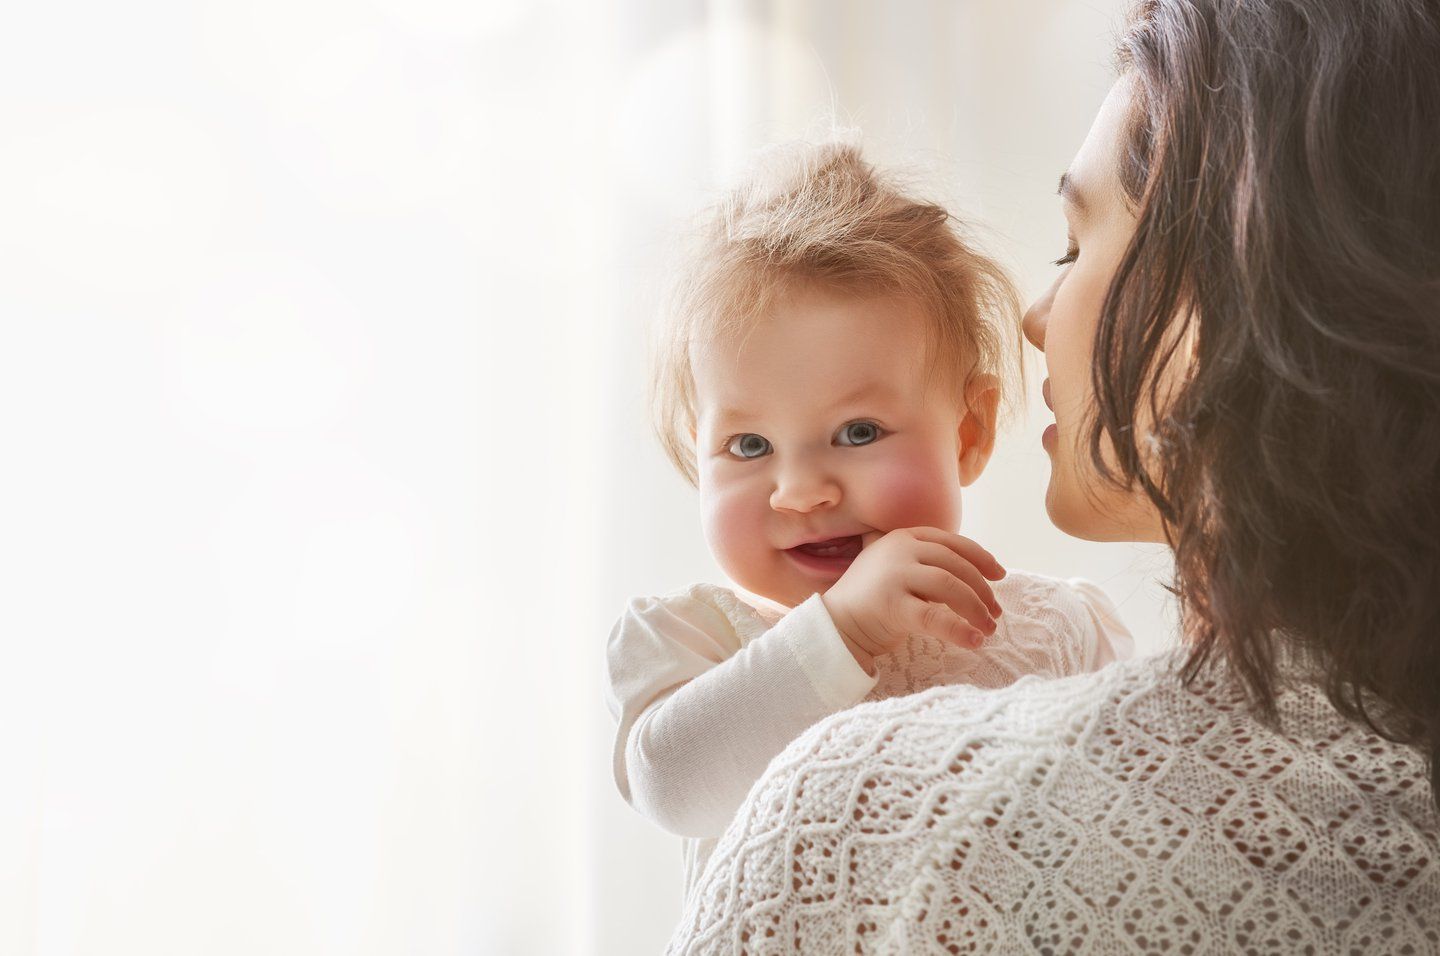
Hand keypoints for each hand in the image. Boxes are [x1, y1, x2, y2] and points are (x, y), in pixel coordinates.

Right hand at [821, 527, 1005, 671]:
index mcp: (903, 537)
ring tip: (988, 629)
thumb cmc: (871, 601)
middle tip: (995, 614)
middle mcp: (900, 550)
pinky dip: (958, 629)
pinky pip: (935, 617)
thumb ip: (925, 561)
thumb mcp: (896, 568)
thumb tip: (976, 573)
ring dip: (976, 609)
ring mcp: (894, 575)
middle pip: (956, 565)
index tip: (1000, 575)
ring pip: (950, 586)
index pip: (953, 542)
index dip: (981, 558)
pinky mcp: (891, 605)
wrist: (835, 626)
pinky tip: (973, 641)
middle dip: (982, 590)